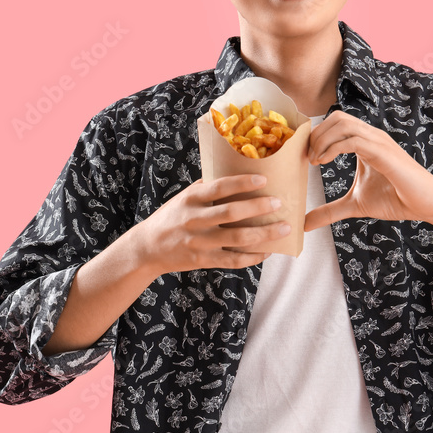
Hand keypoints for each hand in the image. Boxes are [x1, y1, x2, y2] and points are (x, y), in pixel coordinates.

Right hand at [136, 175, 288, 274]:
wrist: (148, 248)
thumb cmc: (172, 217)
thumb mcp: (184, 197)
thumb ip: (208, 187)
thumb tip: (237, 173)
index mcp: (191, 199)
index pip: (219, 187)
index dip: (242, 182)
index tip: (264, 179)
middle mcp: (195, 219)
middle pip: (231, 213)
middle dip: (258, 207)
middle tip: (279, 203)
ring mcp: (199, 242)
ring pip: (237, 238)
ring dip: (264, 234)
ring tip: (284, 228)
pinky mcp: (203, 260)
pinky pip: (233, 260)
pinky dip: (253, 257)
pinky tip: (268, 250)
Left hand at [304, 111, 432, 230]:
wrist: (426, 204)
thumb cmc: (396, 199)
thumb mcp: (355, 205)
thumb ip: (330, 211)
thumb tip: (306, 223)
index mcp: (366, 141)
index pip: (336, 123)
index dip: (317, 136)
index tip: (306, 156)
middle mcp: (372, 136)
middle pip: (336, 117)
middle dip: (317, 135)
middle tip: (308, 158)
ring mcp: (378, 141)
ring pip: (343, 123)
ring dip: (322, 139)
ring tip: (315, 160)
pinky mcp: (383, 152)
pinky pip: (353, 140)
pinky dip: (333, 148)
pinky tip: (325, 162)